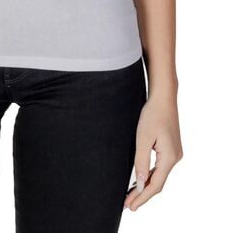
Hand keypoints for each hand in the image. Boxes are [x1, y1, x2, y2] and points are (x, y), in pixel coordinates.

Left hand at [124, 93, 182, 210]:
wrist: (164, 97)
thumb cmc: (153, 114)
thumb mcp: (143, 138)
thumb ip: (141, 162)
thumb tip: (140, 184)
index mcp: (170, 158)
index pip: (155, 185)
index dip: (142, 197)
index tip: (130, 206)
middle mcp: (175, 158)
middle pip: (158, 183)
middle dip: (142, 194)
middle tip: (127, 205)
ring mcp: (174, 153)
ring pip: (159, 176)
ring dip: (145, 186)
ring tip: (131, 195)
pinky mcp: (171, 148)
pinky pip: (160, 167)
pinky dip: (150, 176)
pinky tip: (140, 179)